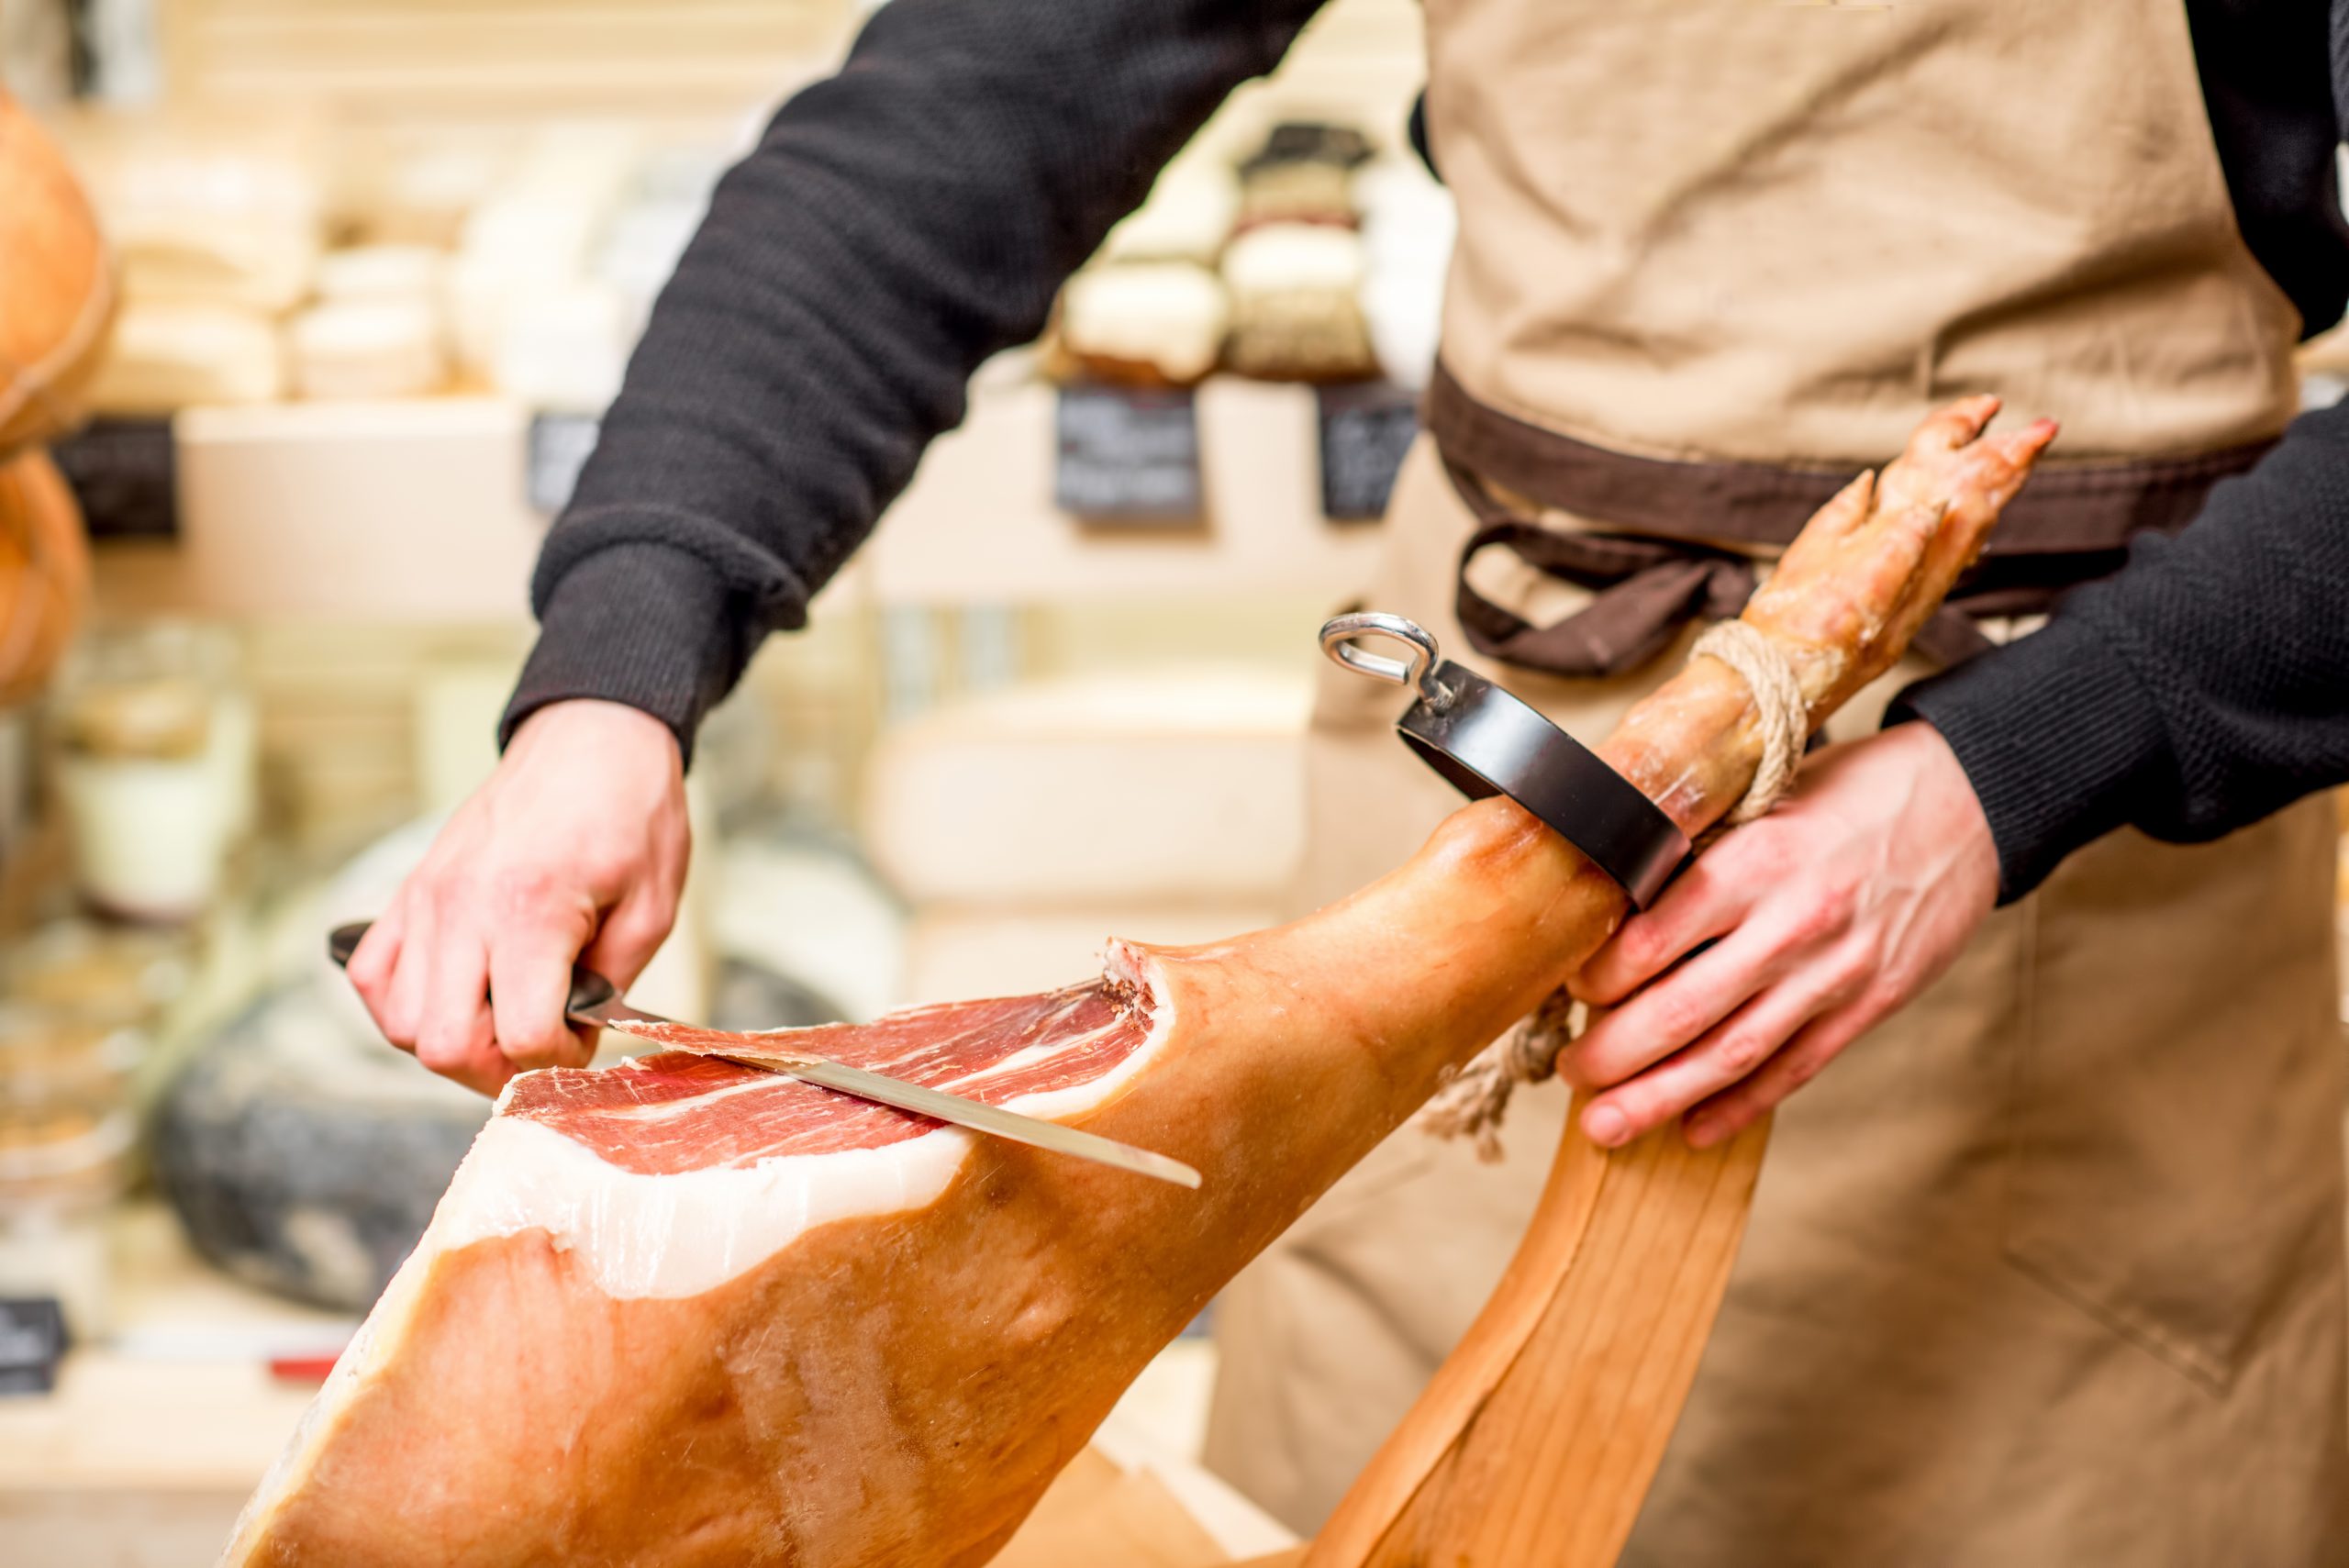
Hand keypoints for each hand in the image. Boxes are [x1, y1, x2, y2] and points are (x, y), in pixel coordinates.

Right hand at [345, 700, 689, 1094]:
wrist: (592, 737)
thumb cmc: (631, 813)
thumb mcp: (652, 907)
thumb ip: (608, 984)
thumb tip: (569, 1036)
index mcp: (529, 909)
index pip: (519, 1035)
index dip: (558, 1060)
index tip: (584, 1039)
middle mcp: (461, 906)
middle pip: (442, 1045)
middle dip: (497, 1069)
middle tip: (540, 1048)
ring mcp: (424, 898)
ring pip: (398, 1022)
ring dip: (451, 1041)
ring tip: (503, 1019)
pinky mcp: (408, 889)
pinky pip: (372, 976)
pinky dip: (404, 1005)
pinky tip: (456, 996)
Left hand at [1560, 722, 1995, 1149]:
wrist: (1969, 801)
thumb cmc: (1852, 791)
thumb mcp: (1763, 798)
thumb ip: (1699, 852)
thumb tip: (1614, 906)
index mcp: (1754, 862)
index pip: (1650, 940)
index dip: (1596, 977)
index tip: (1567, 988)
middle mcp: (1791, 924)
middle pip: (1681, 1011)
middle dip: (1613, 1055)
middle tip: (1571, 1071)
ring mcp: (1834, 973)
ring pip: (1732, 1055)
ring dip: (1661, 1097)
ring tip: (1607, 1125)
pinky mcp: (1870, 1004)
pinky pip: (1795, 1068)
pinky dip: (1740, 1105)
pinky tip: (1693, 1128)